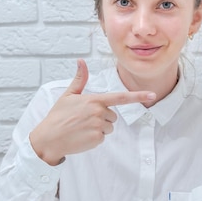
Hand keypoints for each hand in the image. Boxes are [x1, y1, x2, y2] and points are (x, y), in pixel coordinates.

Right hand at [30, 59, 155, 164]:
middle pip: (113, 116)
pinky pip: (103, 138)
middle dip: (102, 118)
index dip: (138, 96)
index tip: (152, 95)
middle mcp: (98, 112)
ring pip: (109, 127)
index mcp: (94, 100)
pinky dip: (94, 138)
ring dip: (99, 129)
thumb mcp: (68, 95)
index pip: (120, 97)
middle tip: (84, 120)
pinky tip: (82, 136)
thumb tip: (81, 61)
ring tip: (82, 128)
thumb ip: (79, 79)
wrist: (49, 138)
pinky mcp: (97, 139)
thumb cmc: (58, 116)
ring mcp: (98, 126)